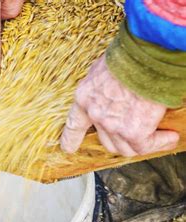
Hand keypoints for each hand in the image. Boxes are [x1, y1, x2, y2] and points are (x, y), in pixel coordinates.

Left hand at [60, 55, 178, 156]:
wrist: (146, 57)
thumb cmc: (129, 56)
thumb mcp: (103, 69)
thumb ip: (103, 86)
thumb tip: (114, 89)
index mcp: (84, 98)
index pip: (74, 125)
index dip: (71, 139)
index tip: (69, 148)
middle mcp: (96, 114)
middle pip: (105, 141)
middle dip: (121, 140)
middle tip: (135, 134)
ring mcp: (113, 125)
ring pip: (125, 147)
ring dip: (142, 143)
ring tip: (157, 135)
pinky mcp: (133, 132)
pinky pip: (146, 146)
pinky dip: (160, 143)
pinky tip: (169, 136)